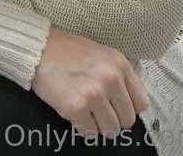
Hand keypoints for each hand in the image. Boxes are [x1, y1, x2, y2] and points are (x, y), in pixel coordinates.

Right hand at [31, 26, 149, 140]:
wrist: (41, 48)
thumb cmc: (70, 51)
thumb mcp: (103, 55)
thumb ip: (118, 75)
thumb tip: (129, 102)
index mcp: (120, 64)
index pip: (141, 103)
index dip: (129, 108)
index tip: (118, 108)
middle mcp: (111, 79)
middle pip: (127, 120)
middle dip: (114, 120)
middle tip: (100, 113)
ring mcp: (95, 94)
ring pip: (111, 130)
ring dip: (99, 127)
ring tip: (88, 114)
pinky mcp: (76, 107)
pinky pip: (89, 133)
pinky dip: (83, 128)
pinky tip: (76, 115)